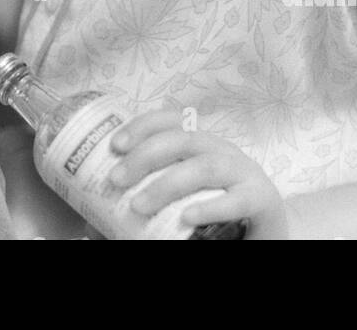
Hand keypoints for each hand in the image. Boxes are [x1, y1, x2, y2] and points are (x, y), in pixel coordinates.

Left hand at [108, 109, 287, 238]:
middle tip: (116, 179)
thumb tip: (91, 226)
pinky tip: (187, 218)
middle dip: (145, 155)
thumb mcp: (178, 204)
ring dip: (168, 183)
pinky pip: (238, 199)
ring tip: (139, 204)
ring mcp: (245, 173)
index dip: (143, 125)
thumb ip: (144, 208)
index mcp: (202, 146)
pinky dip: (210, 207)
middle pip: (183, 140)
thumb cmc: (215, 216)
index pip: (172, 121)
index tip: (114, 145)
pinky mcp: (262, 200)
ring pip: (205, 166)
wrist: (265, 235)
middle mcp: (223, 151)